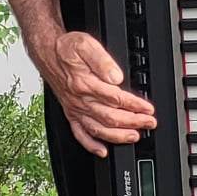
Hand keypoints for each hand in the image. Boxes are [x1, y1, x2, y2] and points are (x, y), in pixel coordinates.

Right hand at [34, 31, 156, 155]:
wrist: (47, 52)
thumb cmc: (66, 48)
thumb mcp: (85, 44)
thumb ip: (102, 60)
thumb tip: (116, 77)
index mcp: (85, 83)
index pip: (115, 98)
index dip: (134, 105)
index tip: (147, 108)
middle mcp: (80, 99)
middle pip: (110, 117)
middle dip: (133, 122)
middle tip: (149, 123)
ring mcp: (75, 108)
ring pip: (99, 129)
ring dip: (118, 136)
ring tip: (134, 136)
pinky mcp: (70, 112)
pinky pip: (79, 134)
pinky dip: (91, 145)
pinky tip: (102, 151)